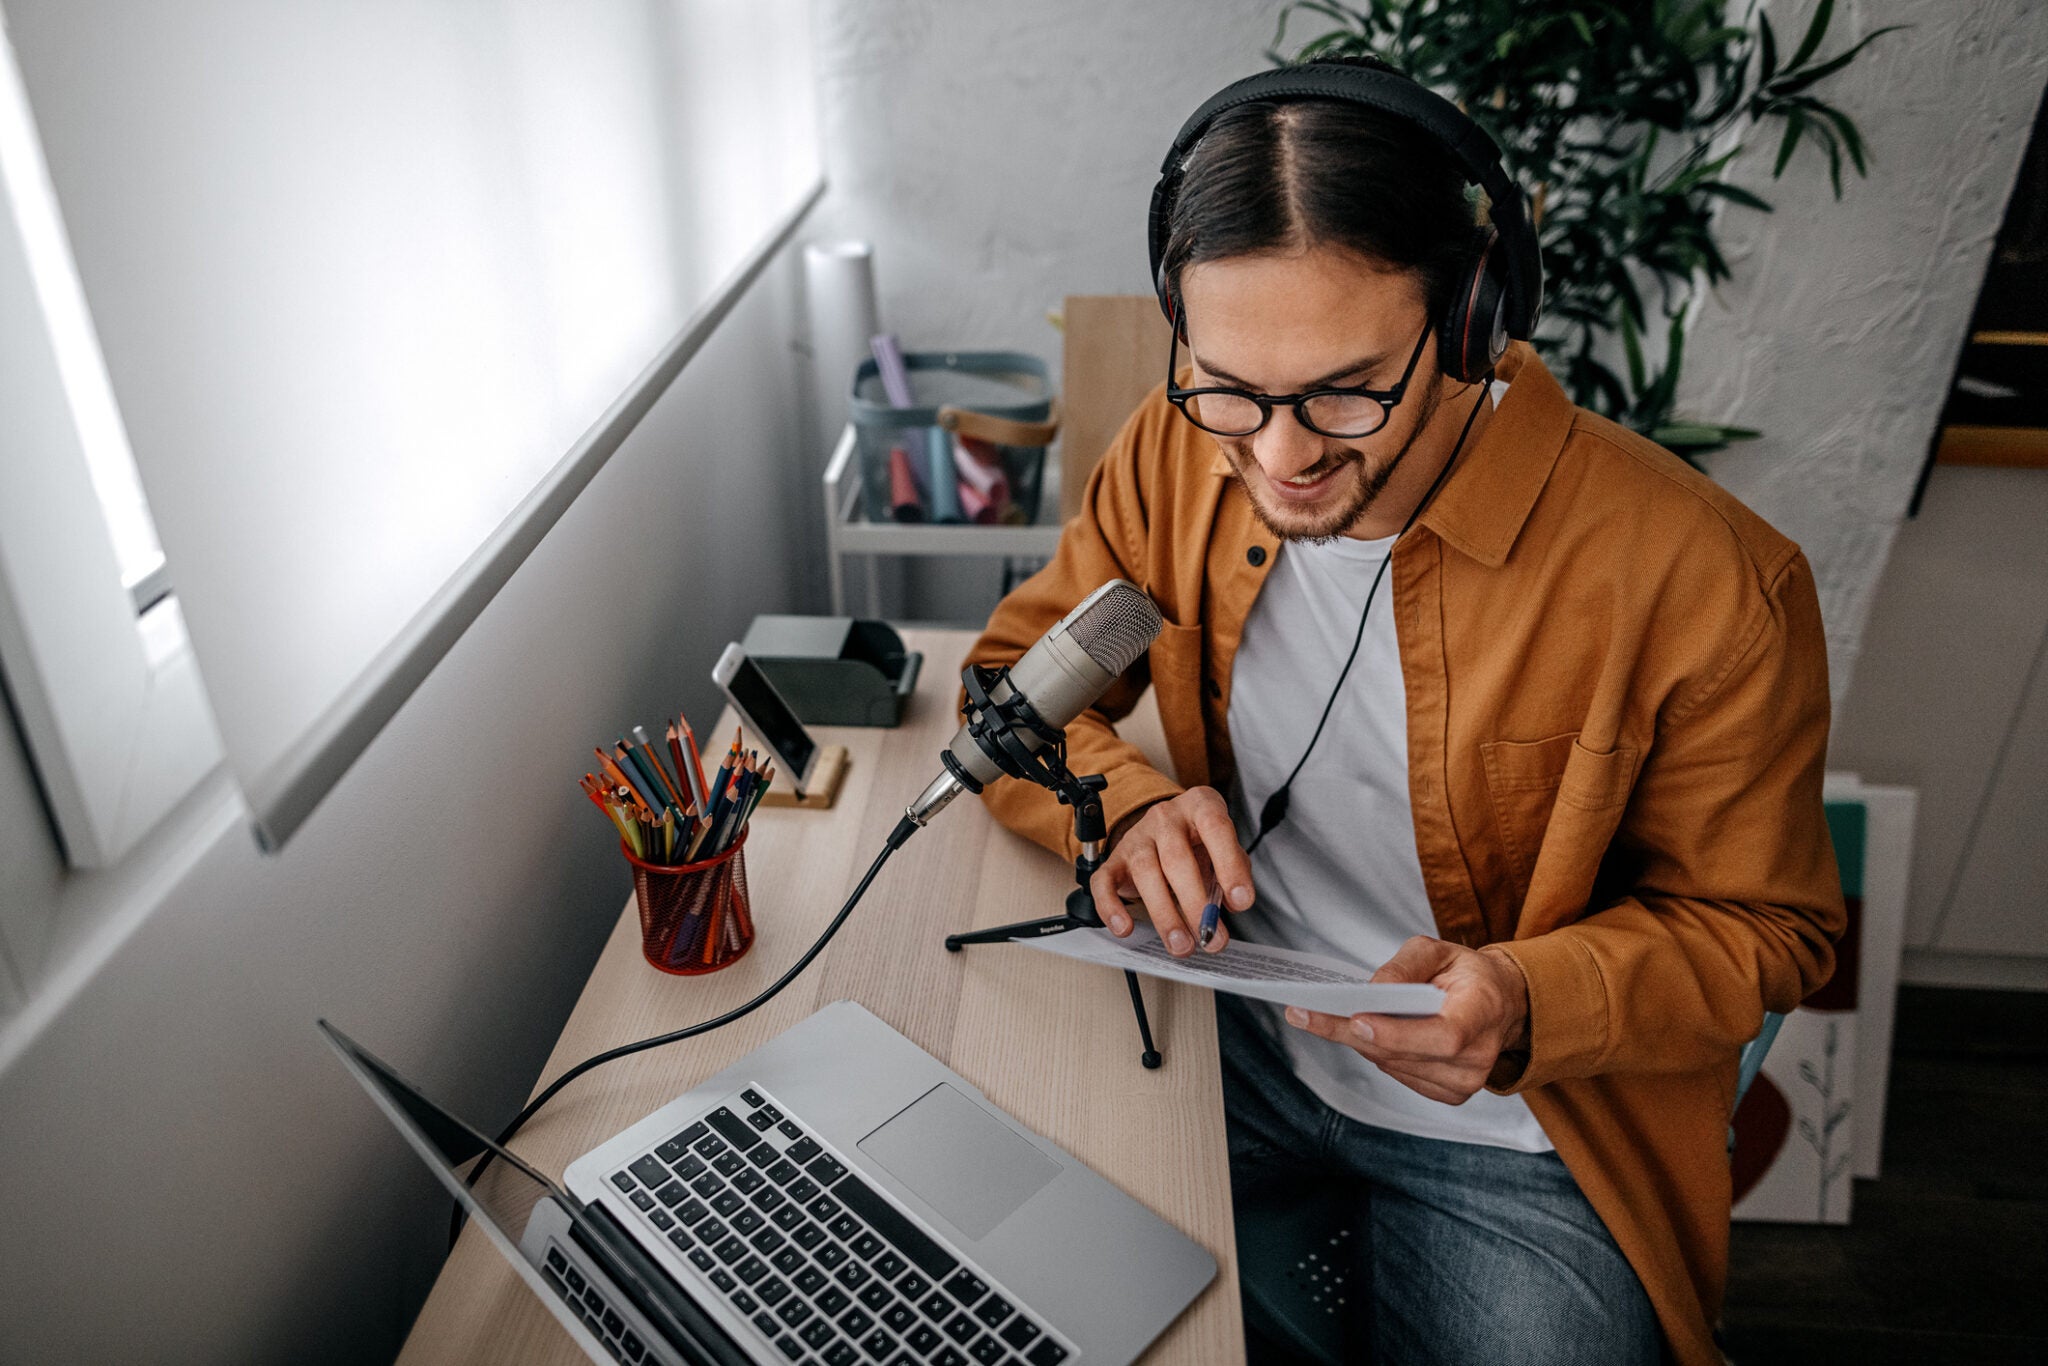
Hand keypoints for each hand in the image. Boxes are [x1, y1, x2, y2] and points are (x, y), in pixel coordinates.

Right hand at [1088, 787, 1253, 956]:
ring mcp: (1136, 837)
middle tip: (1209, 937)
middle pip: (1177, 859)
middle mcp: (1166, 817)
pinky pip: (1104, 883)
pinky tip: (1125, 929)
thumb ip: (1234, 871)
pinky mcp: (1113, 860)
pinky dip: (1111, 908)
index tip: (1240, 901)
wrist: (1162, 832)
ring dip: (1164, 915)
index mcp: (1199, 806)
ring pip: (1145, 873)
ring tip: (1181, 944)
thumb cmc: (1198, 844)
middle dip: (1195, 904)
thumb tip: (1233, 902)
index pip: (1216, 828)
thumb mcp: (1223, 849)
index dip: (1229, 865)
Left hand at [1284, 936, 1529, 1103]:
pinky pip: (1400, 1076)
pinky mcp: (1451, 1094)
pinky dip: (1377, 1053)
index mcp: (1484, 1011)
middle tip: (1304, 1013)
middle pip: (1408, 1054)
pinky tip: (1361, 1033)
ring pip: (1395, 1066)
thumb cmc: (1466, 974)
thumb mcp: (1438, 950)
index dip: (1399, 1034)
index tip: (1357, 1020)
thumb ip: (1405, 966)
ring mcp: (1466, 1081)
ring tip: (1319, 1017)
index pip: (1445, 1035)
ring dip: (1358, 1043)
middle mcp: (1480, 1055)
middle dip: (1352, 1034)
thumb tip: (1372, 991)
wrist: (1499, 1004)